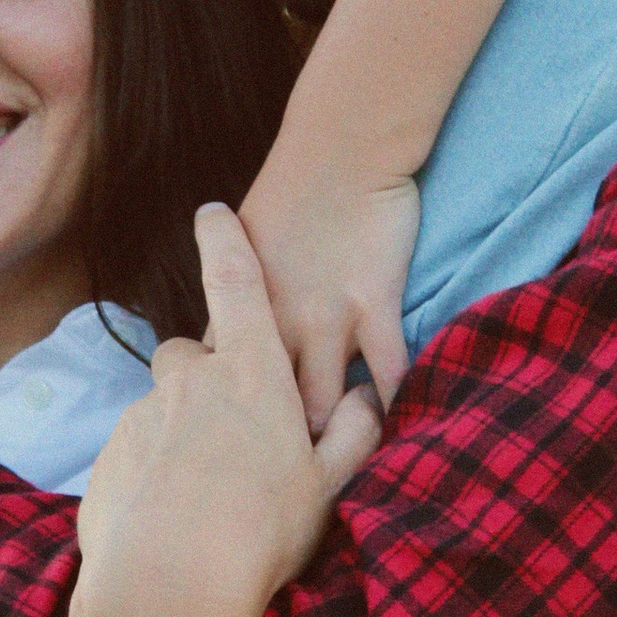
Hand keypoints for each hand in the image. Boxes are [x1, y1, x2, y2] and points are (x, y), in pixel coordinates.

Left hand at [70, 204, 384, 616]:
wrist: (168, 595)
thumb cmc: (262, 536)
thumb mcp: (327, 485)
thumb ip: (355, 434)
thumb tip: (373, 402)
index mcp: (250, 372)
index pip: (234, 282)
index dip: (223, 240)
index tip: (211, 213)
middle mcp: (190, 379)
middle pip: (194, 354)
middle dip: (211, 379)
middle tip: (240, 434)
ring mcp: (142, 418)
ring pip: (163, 408)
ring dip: (182, 433)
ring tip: (210, 495)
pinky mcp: (107, 461)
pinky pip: (137, 454)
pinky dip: (154, 473)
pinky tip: (175, 520)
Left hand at [238, 140, 419, 434]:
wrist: (339, 146)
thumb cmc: (288, 196)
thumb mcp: (242, 261)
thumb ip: (236, 310)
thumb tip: (228, 354)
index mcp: (235, 317)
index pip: (219, 388)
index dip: (228, 422)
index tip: (239, 448)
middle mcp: (276, 325)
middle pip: (268, 406)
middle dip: (275, 443)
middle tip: (282, 470)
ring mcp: (326, 316)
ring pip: (323, 398)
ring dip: (330, 429)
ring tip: (340, 455)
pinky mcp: (374, 303)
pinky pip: (388, 365)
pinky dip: (393, 396)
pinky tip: (397, 420)